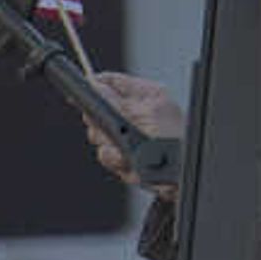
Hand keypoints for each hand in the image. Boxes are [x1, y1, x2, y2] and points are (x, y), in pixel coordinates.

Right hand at [88, 71, 183, 195]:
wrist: (181, 177)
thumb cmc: (176, 143)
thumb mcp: (144, 115)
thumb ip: (115, 102)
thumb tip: (94, 84)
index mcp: (144, 95)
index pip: (112, 82)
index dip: (93, 86)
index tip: (80, 93)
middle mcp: (134, 113)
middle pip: (98, 111)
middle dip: (101, 124)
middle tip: (112, 131)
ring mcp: (128, 135)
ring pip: (98, 136)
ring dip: (110, 146)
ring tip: (126, 150)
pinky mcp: (124, 155)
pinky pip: (106, 155)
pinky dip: (115, 160)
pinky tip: (128, 162)